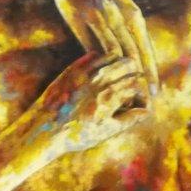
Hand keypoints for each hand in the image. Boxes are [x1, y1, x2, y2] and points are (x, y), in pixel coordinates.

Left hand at [25, 55, 147, 156]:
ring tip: (121, 80)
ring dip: (122, 66)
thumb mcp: (106, 131)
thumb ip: (129, 119)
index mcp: (110, 97)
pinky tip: (103, 75)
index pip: (139, 84)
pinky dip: (105, 62)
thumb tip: (146, 112)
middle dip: (136, 76)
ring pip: (114, 56)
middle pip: (130, 65)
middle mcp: (99, 80)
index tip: (141, 102)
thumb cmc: (76, 135)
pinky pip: (96, 55)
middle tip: (134, 89)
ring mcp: (85, 71)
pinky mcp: (74, 68)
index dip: (144, 93)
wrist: (44, 130)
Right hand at [48, 0, 161, 94]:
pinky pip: (97, 48)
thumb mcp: (119, 10)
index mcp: (134, 16)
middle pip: (137, 56)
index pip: (147, 50)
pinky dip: (103, 67)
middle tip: (146, 102)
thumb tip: (136, 61)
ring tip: (124, 97)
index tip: (156, 93)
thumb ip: (128, 33)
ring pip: (119, 54)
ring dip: (122, 78)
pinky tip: (103, 82)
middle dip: (142, 80)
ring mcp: (105, 18)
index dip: (152, 73)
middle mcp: (123, 17)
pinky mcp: (86, 19)